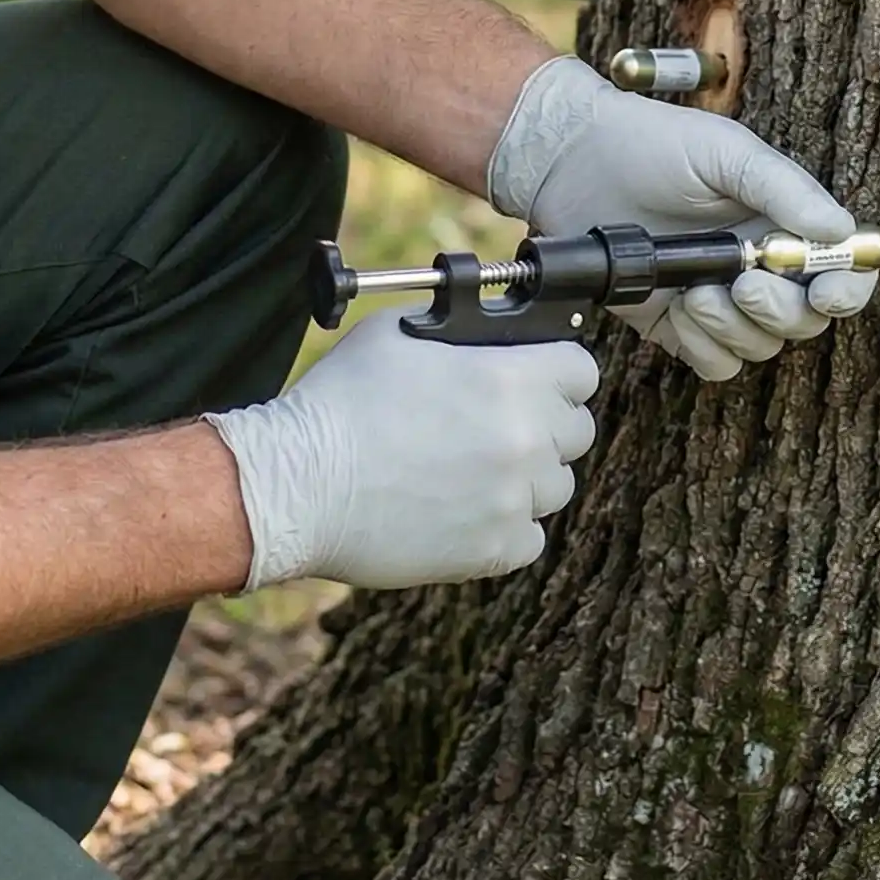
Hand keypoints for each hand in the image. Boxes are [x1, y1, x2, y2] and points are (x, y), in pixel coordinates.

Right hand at [209, 315, 599, 589]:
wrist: (298, 486)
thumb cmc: (338, 403)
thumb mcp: (396, 333)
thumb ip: (459, 329)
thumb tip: (488, 331)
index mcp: (510, 379)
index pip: (581, 371)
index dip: (556, 372)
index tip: (535, 379)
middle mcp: (526, 439)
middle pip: (577, 431)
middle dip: (544, 424)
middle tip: (495, 426)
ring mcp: (514, 500)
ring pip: (555, 486)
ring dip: (525, 478)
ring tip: (470, 471)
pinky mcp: (494, 551)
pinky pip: (528, 538)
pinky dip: (504, 527)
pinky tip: (462, 511)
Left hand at [484, 56, 878, 378]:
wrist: (574, 163)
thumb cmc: (654, 145)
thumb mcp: (727, 152)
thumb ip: (785, 189)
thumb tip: (840, 229)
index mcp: (782, 222)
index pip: (841, 268)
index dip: (846, 289)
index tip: (825, 294)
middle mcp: (760, 266)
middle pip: (805, 319)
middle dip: (781, 311)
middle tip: (744, 285)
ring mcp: (720, 300)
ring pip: (761, 346)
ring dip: (736, 328)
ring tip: (695, 294)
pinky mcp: (679, 326)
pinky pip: (715, 362)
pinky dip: (706, 346)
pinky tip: (680, 313)